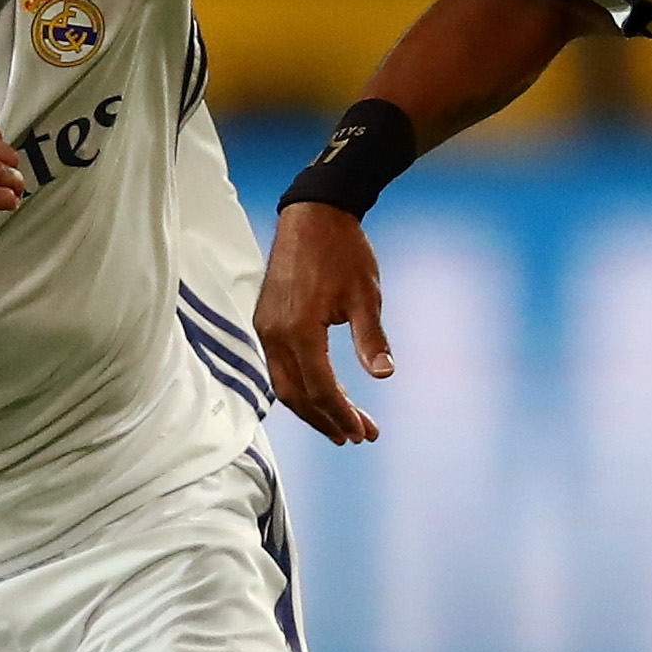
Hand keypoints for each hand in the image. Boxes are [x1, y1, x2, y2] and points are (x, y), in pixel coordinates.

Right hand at [257, 202, 389, 444]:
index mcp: (299, 330)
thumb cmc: (343, 251)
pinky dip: (301, 386)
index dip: (341, 414)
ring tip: (342, 425)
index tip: (364, 431)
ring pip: (285, 384)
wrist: (313, 215)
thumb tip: (385, 374)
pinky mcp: (266, 321)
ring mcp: (266, 328)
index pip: (320, 388)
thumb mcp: (366, 295)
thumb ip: (372, 339)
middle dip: (328, 420)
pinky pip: (280, 366)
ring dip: (314, 408)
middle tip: (358, 436)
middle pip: (297, 395)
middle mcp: (275, 334)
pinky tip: (323, 394)